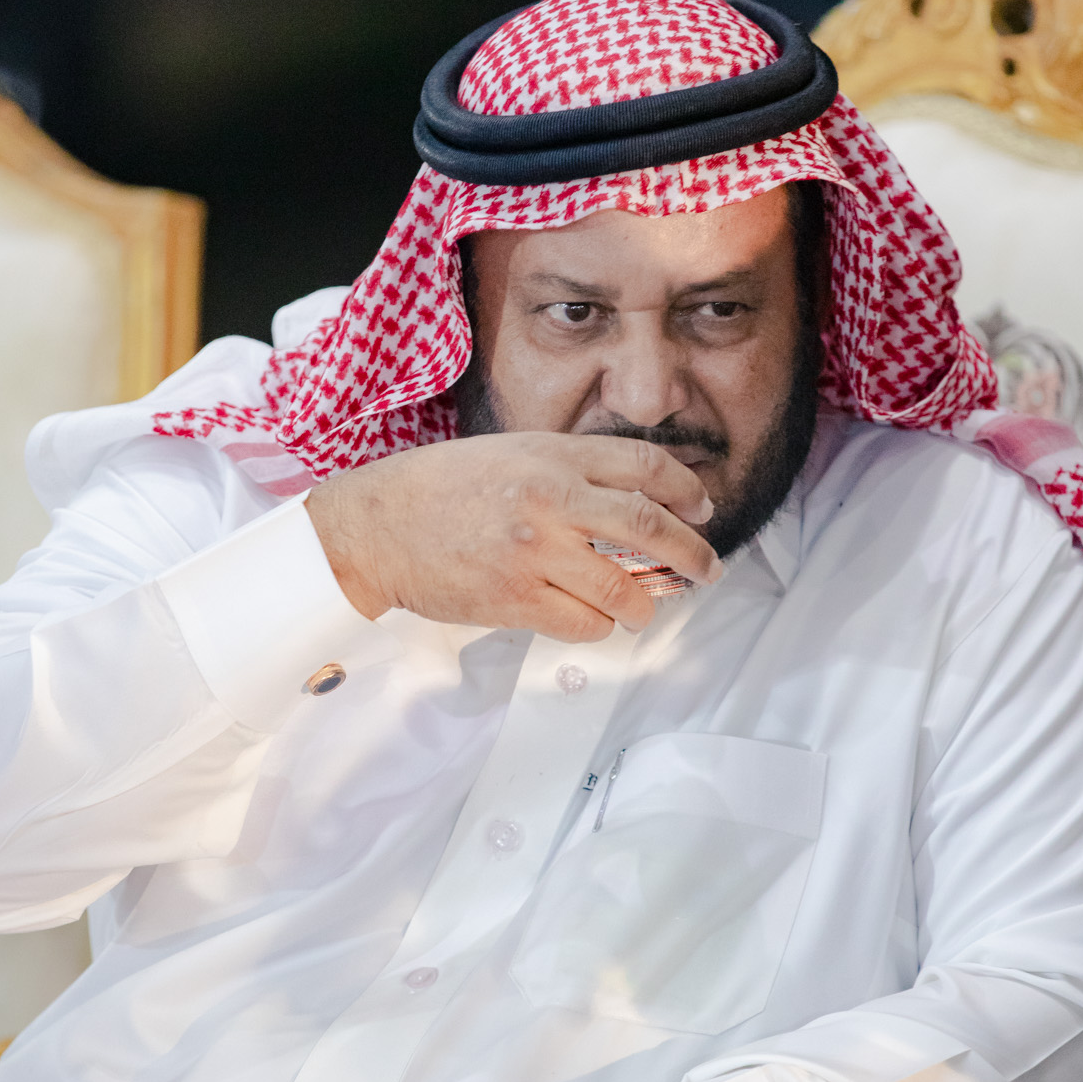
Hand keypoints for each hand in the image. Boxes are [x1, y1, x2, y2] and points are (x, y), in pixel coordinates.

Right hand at [305, 432, 720, 640]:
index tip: (702, 509)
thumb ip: (565, 471)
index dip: (686, 490)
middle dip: (693, 554)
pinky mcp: (515, 598)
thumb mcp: (507, 455)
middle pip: (650, 526)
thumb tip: (628, 502)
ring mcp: (535, 552)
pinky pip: (584, 623)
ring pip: (623, 589)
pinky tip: (593, 620)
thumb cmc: (436, 489)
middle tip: (707, 569)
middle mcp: (551, 500)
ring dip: (646, 605)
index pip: (643, 466)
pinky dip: (599, 626)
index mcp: (552, 456)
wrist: (375, 526)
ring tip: (645, 609)